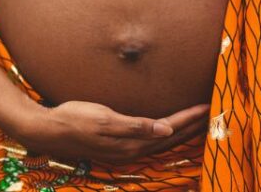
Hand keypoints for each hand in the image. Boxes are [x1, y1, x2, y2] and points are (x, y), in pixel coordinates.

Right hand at [13, 100, 209, 164]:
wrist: (48, 130)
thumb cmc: (74, 119)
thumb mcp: (104, 119)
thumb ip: (135, 126)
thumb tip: (166, 131)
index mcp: (131, 144)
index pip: (169, 130)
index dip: (189, 119)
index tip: (207, 107)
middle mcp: (131, 151)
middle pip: (170, 139)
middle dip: (192, 127)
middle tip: (212, 114)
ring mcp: (124, 151)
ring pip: (162, 142)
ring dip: (181, 133)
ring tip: (197, 123)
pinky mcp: (118, 148)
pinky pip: (150, 142)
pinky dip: (165, 135)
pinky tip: (167, 130)